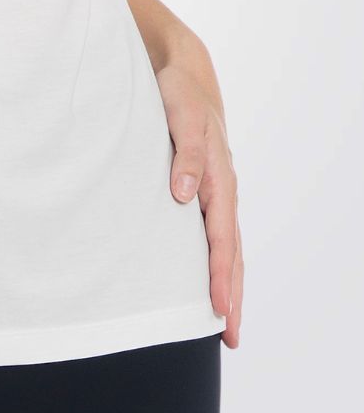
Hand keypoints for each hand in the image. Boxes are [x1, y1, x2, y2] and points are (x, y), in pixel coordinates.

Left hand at [155, 59, 243, 348]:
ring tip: (223, 323)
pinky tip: (205, 281)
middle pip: (231, 253)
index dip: (221, 276)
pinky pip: (211, 234)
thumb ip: (186, 153)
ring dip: (227, 284)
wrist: (183, 74)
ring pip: (224, 247)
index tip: (220, 309)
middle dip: (232, 295)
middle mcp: (221, 191)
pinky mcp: (201, 190)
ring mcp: (213, 192)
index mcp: (219, 179)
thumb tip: (184, 194)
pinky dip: (213, 262)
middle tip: (231, 338)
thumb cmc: (180, 94)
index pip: (221, 239)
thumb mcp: (181, 116)